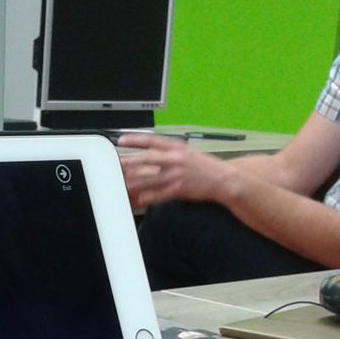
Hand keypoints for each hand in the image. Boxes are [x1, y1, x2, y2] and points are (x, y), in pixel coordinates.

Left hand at [116, 133, 232, 208]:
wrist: (223, 179)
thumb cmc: (203, 167)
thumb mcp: (186, 153)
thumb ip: (167, 154)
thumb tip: (146, 157)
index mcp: (176, 147)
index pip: (152, 140)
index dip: (135, 139)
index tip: (121, 140)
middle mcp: (175, 159)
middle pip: (147, 159)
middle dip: (129, 161)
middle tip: (115, 164)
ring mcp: (176, 175)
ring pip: (149, 179)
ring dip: (133, 183)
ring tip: (120, 184)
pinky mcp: (178, 189)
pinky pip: (157, 194)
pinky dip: (145, 197)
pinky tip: (136, 199)